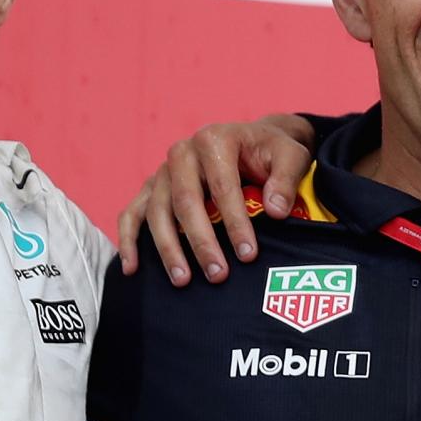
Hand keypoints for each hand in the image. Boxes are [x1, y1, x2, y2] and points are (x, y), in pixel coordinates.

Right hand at [117, 115, 313, 283]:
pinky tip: (132, 269)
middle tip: (218, 274)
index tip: (248, 254)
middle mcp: (182, 153)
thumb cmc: (271, 153)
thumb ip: (286, 180)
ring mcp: (163, 172)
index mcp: (214, 140)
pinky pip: (132, 214)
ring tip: (183, 281)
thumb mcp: (291, 156)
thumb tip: (276, 211)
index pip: (222, 186)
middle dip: (201, 242)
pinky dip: (129, 240)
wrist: (252, 143)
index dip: (234, 222)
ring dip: (168, 249)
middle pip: (185, 202)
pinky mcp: (151, 188)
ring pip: (156, 212)